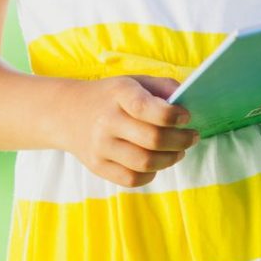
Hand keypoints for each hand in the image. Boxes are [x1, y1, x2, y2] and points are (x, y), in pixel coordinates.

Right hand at [54, 74, 199, 187]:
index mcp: (119, 94)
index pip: (146, 108)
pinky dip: (151, 173)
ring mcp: (100, 147)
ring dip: (170, 159)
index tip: (186, 117)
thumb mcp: (134, 81)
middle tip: (192, 137)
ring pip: (145, 162)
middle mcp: (107, 121)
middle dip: (181, 140)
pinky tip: (157, 163)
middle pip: (152, 139)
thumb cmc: (112, 96)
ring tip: (179, 151)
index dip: (172, 115)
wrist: (68, 113)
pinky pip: (131, 179)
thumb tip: (188, 102)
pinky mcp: (97, 166)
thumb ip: (163, 87)